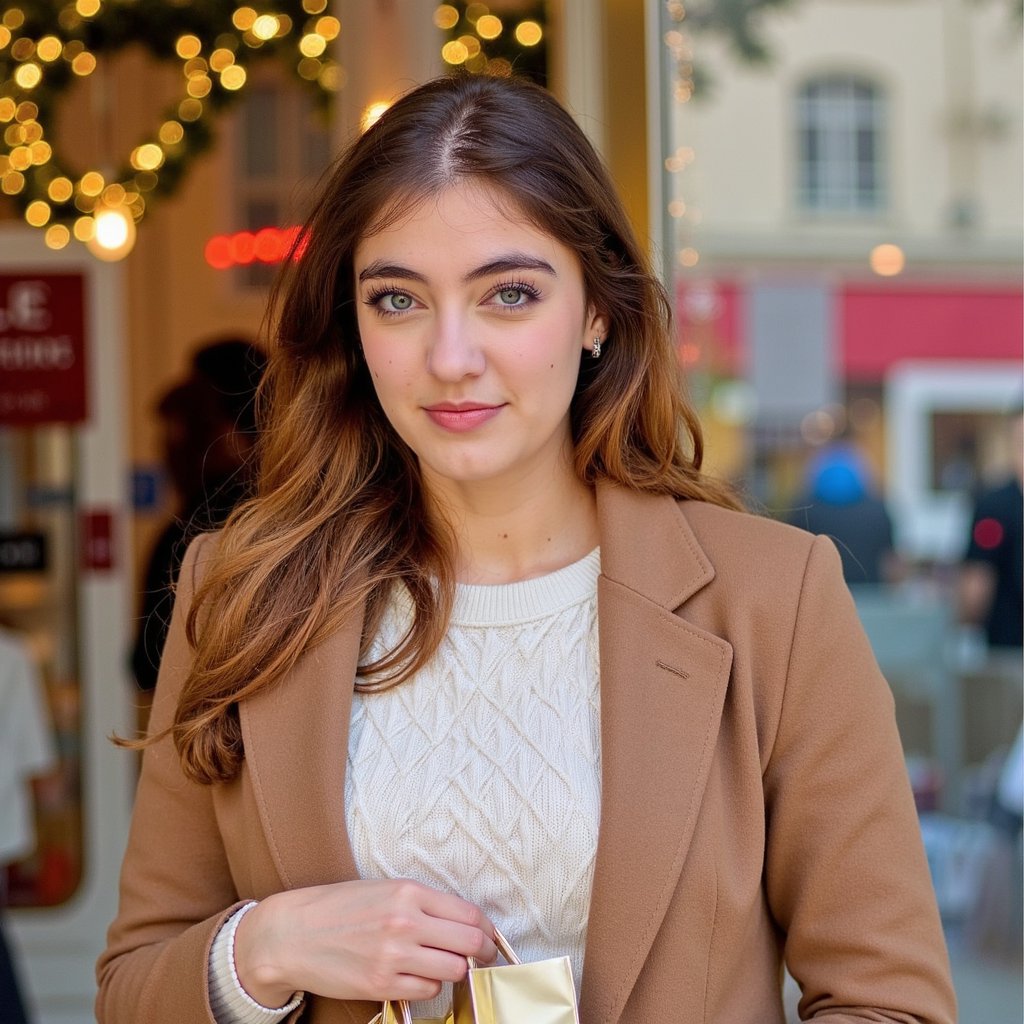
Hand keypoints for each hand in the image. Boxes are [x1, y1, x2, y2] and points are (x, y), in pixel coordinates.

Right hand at [232, 879, 496, 1007]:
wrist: (292, 934)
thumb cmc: (338, 908)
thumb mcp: (384, 890)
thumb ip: (423, 903)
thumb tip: (462, 921)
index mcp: (408, 892)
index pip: (469, 914)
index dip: (487, 928)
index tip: (490, 936)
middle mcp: (405, 922)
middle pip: (470, 943)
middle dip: (482, 952)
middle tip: (483, 956)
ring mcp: (393, 956)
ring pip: (454, 970)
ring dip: (455, 970)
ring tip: (444, 965)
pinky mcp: (381, 985)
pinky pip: (428, 991)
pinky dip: (430, 986)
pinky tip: (417, 976)